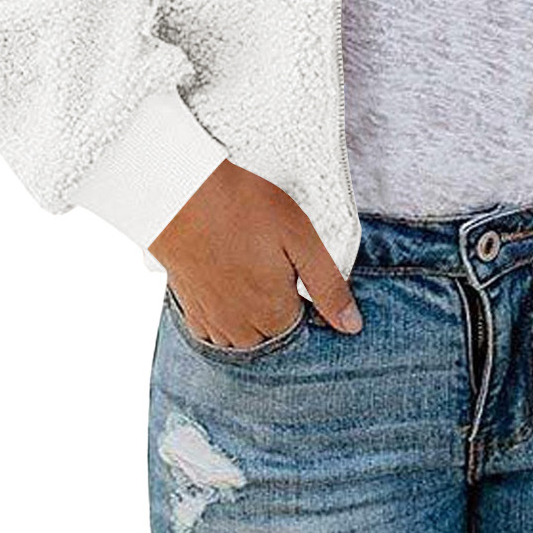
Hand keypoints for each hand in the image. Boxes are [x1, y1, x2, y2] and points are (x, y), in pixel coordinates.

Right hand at [148, 160, 362, 343]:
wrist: (180, 194)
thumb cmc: (243, 208)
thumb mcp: (301, 239)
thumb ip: (328, 286)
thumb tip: (352, 326)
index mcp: (273, 313)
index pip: (303, 330)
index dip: (308, 303)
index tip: (299, 274)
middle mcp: (241, 328)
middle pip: (273, 336)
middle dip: (281, 310)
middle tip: (275, 265)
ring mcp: (212, 321)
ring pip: (243, 338)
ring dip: (253, 317)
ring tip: (253, 272)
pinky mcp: (189, 309)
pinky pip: (214, 330)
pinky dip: (226, 316)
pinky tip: (229, 286)